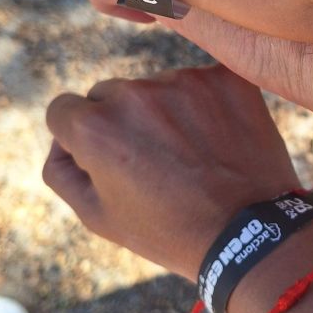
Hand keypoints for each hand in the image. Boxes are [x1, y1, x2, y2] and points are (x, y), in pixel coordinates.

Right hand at [42, 66, 300, 280]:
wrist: (251, 234)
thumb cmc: (170, 231)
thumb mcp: (98, 217)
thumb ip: (62, 170)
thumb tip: (61, 139)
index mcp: (94, 126)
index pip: (65, 110)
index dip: (82, 140)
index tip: (110, 161)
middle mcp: (134, 94)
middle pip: (111, 95)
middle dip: (123, 123)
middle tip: (155, 164)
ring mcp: (183, 81)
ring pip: (157, 87)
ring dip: (166, 112)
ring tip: (192, 157)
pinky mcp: (225, 78)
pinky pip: (202, 83)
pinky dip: (206, 105)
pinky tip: (218, 139)